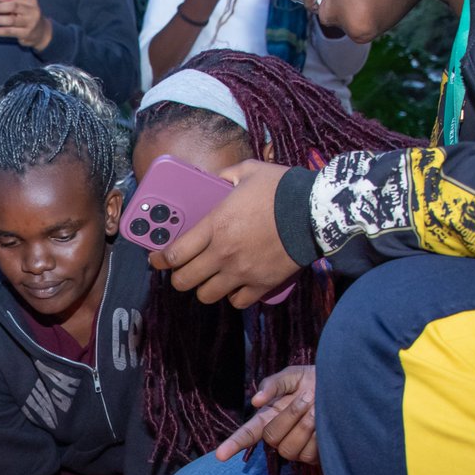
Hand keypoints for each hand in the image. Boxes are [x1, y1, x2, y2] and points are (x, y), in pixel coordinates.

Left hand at [0, 0, 51, 49]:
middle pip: (12, 6)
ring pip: (10, 20)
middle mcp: (32, 11)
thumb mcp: (23, 7)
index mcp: (30, 1)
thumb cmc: (27, 18)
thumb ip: (10, 3)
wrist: (42, 33)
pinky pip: (9, 32)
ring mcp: (30, 23)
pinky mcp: (26, 34)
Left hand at [148, 160, 298, 307]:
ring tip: (210, 279)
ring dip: (205, 288)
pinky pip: (237, 301)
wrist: (317, 211)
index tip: (157, 259)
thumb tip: (216, 178)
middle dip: (179, 277)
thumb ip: (226, 176)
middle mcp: (223, 253)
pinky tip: (236, 286)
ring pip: (207, 296)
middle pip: (184, 281)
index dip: (160, 260)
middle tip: (183, 270)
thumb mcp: (249, 172)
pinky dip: (234, 297)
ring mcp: (241, 272)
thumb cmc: (282, 189)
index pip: (174, 253)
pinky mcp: (261, 284)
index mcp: (215, 226)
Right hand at [216, 365, 318, 463]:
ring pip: (289, 448)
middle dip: (290, 416)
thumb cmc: (314, 381)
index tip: (220, 456)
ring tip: (318, 408)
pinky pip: (309, 453)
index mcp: (268, 416)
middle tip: (308, 397)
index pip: (247, 433)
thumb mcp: (292, 375)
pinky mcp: (312, 456)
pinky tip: (325, 424)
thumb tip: (256, 401)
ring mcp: (295, 448)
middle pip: (272, 437)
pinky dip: (319, 436)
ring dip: (305, 425)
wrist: (344, 389)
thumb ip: (272, 384)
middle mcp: (278, 435)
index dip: (233, 443)